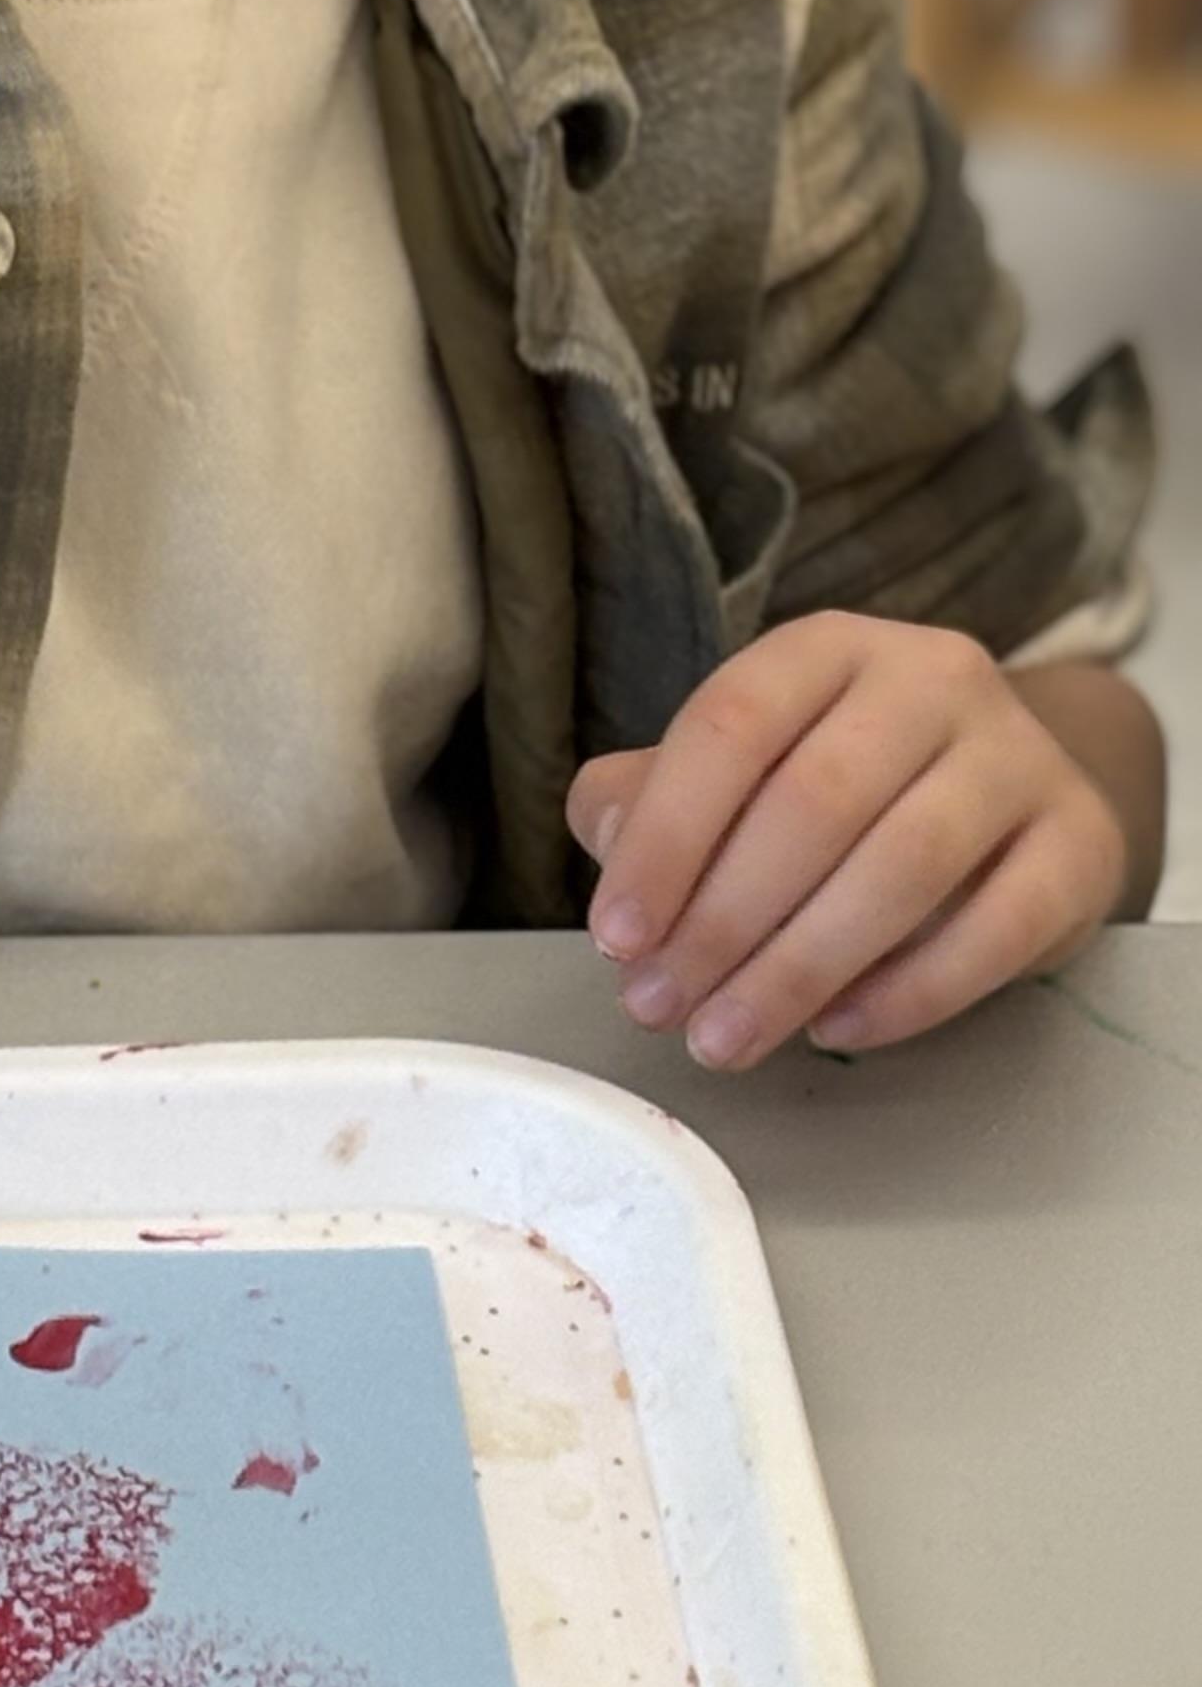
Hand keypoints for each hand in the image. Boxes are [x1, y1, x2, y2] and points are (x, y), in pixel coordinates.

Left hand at [568, 613, 1129, 1069]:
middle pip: (813, 802)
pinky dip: (908, 992)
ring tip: (725, 1038)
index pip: (731, 725)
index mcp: (827, 648)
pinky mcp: (1080, 844)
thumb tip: (605, 837)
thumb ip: (651, 794)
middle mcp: (932, 678)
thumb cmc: (842, 786)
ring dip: (797, 969)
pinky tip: (835, 1031)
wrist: (1009, 801)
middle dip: (720, 921)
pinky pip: (996, 930)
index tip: (617, 936)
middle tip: (659, 1007)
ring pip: (901, 868)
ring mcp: (1019, 756)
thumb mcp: (740, 770)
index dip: (664, 836)